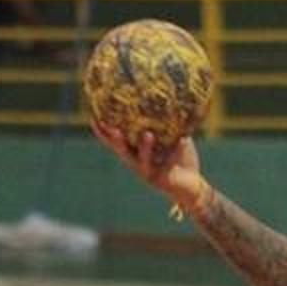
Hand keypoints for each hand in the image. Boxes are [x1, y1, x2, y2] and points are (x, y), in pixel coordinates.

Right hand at [91, 122, 207, 215]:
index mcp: (135, 154)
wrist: (193, 187)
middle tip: (111, 127)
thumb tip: (168, 98)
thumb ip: (167, 124)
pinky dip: (178, 149)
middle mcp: (138, 164)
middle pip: (122, 152)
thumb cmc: (180, 161)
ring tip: (148, 134)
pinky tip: (184, 139)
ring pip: (143, 162)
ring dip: (145, 148)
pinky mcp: (163, 180)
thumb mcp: (172, 140)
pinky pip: (171, 162)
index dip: (103, 133)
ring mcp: (149, 174)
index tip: (93, 117)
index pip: (115, 143)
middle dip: (115, 141)